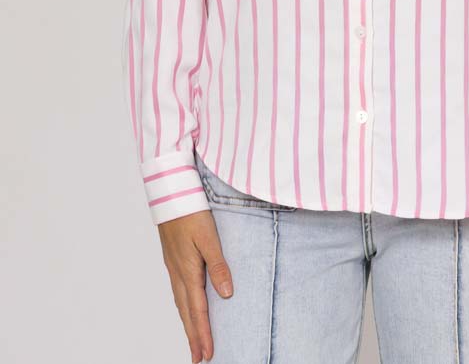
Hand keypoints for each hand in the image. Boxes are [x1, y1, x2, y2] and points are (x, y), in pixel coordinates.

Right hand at [158, 210, 233, 362]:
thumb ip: (218, 264)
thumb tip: (226, 293)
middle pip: (187, 312)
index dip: (203, 333)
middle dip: (194, 336)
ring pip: (181, 303)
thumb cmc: (191, 212)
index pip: (198, 310)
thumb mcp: (208, 237)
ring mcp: (174, 266)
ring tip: (193, 340)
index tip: (207, 354)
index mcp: (188, 271)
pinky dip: (183, 307)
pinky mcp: (173, 259)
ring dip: (188, 324)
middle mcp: (178, 273)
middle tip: (199, 358)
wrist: (170, 193)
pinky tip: (186, 308)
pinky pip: (178, 291)